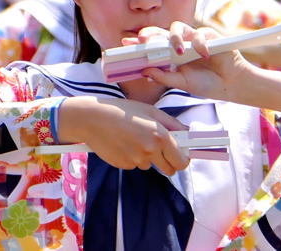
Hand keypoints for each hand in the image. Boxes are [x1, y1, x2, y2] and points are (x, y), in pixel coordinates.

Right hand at [59, 96, 189, 175]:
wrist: (92, 118)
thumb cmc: (122, 111)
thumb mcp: (150, 111)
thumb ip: (172, 123)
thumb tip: (187, 133)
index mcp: (159, 136)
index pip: (182, 161)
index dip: (183, 159)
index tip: (181, 154)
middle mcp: (149, 151)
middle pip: (169, 170)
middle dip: (168, 162)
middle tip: (159, 149)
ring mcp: (136, 160)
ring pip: (149, 165)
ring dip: (146, 156)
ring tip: (133, 138)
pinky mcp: (123, 165)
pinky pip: (134, 164)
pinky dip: (132, 156)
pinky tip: (123, 143)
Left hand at [133, 22, 254, 101]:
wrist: (229, 85)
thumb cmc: (205, 84)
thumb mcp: (182, 84)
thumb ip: (165, 77)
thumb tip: (144, 71)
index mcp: (171, 54)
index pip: (152, 45)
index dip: (139, 42)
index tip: (125, 42)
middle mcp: (180, 43)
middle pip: (161, 31)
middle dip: (150, 33)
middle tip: (142, 39)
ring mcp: (193, 38)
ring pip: (178, 27)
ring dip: (174, 37)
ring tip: (177, 51)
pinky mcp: (209, 35)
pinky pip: (200, 34)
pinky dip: (200, 43)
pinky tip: (203, 55)